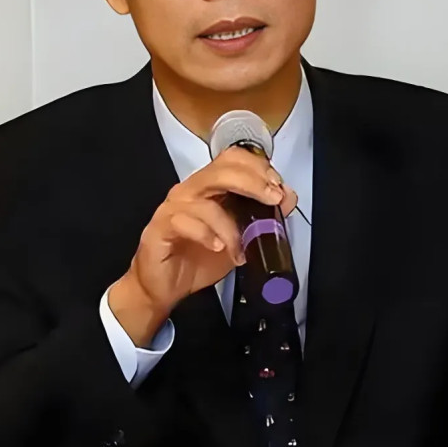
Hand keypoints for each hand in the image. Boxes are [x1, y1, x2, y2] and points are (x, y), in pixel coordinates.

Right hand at [109, 146, 297, 345]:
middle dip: (252, 182)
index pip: (232, 159)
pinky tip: (218, 248)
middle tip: (272, 199)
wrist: (164, 287)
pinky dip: (207, 235)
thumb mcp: (240, 238)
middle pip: (221, 170)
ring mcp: (173, 207)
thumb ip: (262, 216)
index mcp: (208, 187)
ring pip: (206, 202)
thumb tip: (288, 196)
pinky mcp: (160, 227)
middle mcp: (190, 191)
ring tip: (242, 250)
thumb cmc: (198, 259)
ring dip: (231, 227)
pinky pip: (185, 222)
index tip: (277, 186)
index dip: (257, 167)